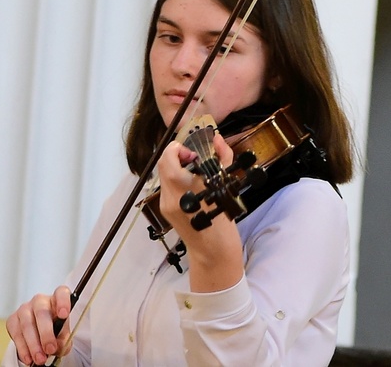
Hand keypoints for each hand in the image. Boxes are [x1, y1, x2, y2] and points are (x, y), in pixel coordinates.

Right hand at [6, 286, 72, 365]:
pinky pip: (16, 333)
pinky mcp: (12, 319)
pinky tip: (28, 357)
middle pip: (42, 312)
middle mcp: (40, 301)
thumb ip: (63, 340)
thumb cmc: (55, 330)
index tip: (64, 314)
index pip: (61, 293)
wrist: (40, 334)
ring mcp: (25, 308)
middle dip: (46, 333)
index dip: (63, 302)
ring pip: (27, 324)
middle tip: (50, 349)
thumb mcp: (64, 335)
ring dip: (33, 344)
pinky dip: (23, 348)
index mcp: (57, 299)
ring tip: (40, 359)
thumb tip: (56, 347)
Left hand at [157, 133, 243, 291]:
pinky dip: (176, 180)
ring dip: (176, 167)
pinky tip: (192, 186)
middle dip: (177, 156)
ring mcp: (165, 204)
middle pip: (163, 164)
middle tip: (195, 159)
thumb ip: (222, 158)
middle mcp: (170, 195)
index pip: (168, 157)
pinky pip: (167, 187)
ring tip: (195, 173)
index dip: (179, 148)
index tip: (195, 153)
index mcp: (184, 189)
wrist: (214, 252)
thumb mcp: (227, 186)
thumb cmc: (224, 221)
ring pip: (163, 175)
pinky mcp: (165, 210)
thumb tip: (217, 138)